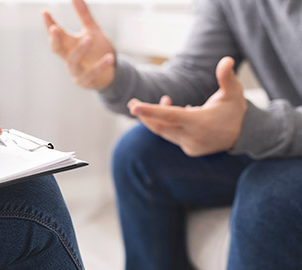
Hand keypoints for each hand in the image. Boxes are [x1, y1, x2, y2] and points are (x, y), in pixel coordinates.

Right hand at [42, 0, 115, 88]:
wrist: (108, 74)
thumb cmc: (96, 51)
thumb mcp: (92, 30)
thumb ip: (83, 15)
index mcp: (67, 45)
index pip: (55, 34)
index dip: (49, 24)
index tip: (45, 12)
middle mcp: (68, 58)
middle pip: (57, 49)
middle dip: (55, 39)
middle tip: (54, 28)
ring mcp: (75, 71)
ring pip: (73, 61)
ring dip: (80, 49)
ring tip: (89, 38)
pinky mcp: (86, 80)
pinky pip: (92, 73)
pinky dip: (101, 66)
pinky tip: (109, 58)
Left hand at [128, 57, 246, 156]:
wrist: (245, 135)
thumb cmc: (236, 110)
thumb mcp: (234, 92)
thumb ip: (226, 77)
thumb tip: (226, 60)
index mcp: (200, 122)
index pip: (170, 116)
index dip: (151, 110)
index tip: (134, 107)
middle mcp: (193, 137)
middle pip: (160, 126)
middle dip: (144, 114)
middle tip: (132, 103)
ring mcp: (190, 145)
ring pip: (164, 131)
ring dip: (155, 117)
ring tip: (159, 100)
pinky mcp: (189, 149)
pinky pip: (171, 136)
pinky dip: (166, 124)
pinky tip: (172, 110)